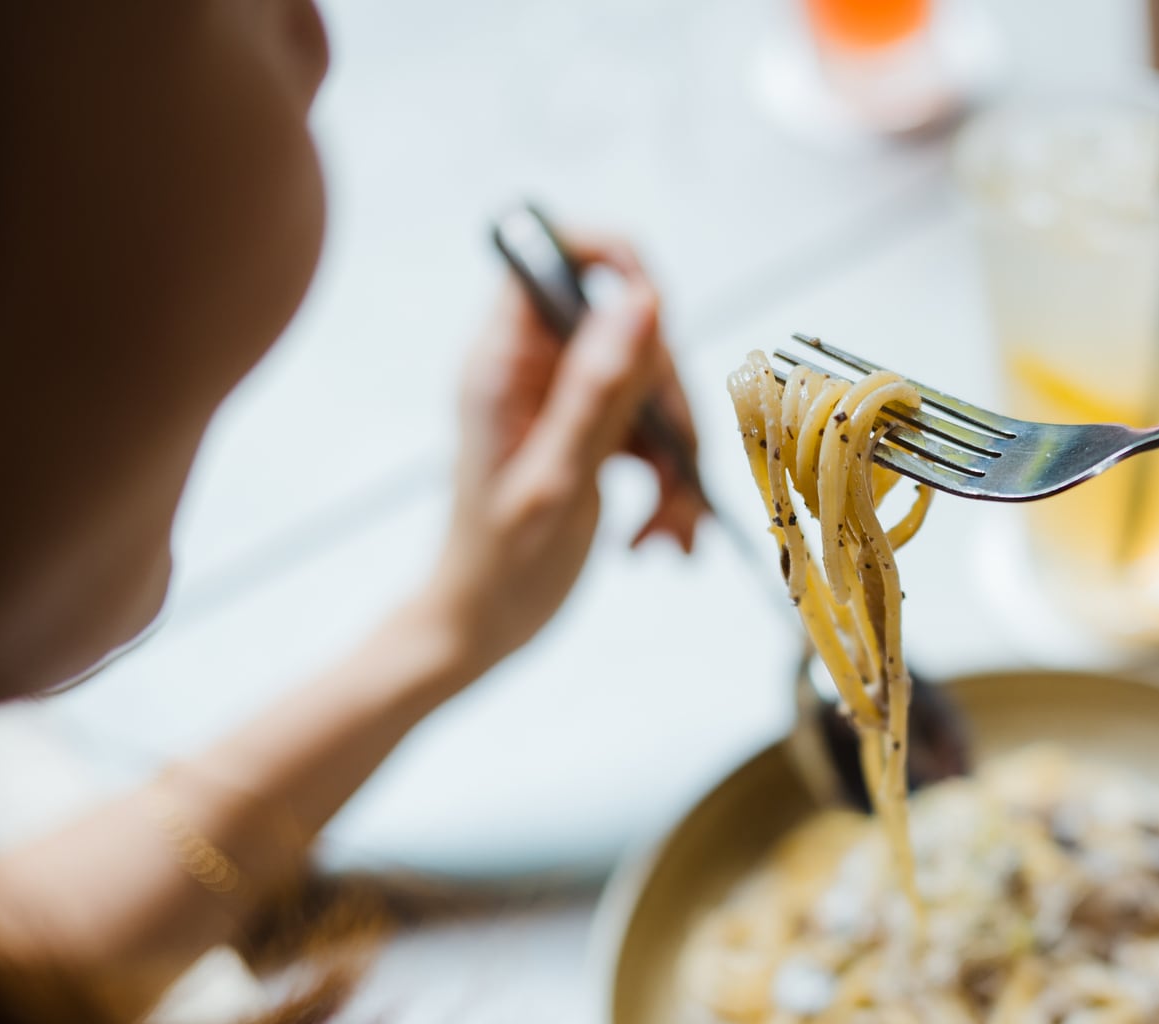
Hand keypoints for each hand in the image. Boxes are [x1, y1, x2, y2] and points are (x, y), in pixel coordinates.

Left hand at [417, 233, 706, 676]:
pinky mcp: (586, 436)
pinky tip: (661, 535)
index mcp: (505, 363)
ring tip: (669, 529)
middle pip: (628, 333)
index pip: (553, 257)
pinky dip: (668, 482)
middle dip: (668, 405)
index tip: (659, 317)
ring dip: (676, 459)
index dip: (613, 263)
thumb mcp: (559, 480)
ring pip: (649, 388)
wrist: (482, 629)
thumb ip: (599, 391)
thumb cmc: (502, 567)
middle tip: (676, 472)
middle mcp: (533, 370)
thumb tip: (642, 300)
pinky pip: (648, 433)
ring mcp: (561, 403)